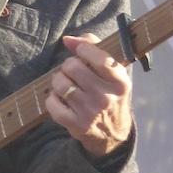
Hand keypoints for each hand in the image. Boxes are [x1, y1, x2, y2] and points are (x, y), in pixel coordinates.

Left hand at [47, 33, 133, 157]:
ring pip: (60, 84)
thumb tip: (68, 40)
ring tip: (67, 84)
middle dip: (69, 65)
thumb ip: (95, 48)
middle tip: (73, 72)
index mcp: (119, 82)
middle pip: (73, 67)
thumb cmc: (110, 94)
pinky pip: (52, 103)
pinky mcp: (76, 125)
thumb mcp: (113, 73)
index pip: (99, 57)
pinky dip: (53, 98)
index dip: (84, 48)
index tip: (81, 50)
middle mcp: (106, 97)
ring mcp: (90, 112)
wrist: (112, 133)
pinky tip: (61, 99)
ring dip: (59, 81)